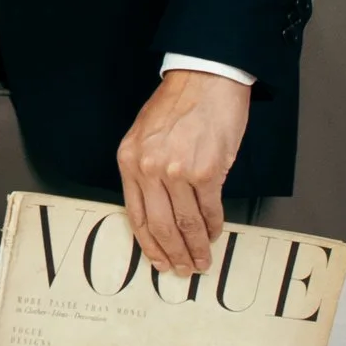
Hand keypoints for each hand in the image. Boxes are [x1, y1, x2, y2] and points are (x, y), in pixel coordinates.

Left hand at [116, 68, 250, 279]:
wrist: (206, 76)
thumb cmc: (179, 103)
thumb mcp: (147, 135)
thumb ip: (148, 170)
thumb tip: (162, 209)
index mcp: (129, 160)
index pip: (136, 215)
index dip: (149, 244)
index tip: (159, 260)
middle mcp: (148, 169)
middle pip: (160, 226)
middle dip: (173, 253)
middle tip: (184, 269)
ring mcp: (176, 171)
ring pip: (186, 223)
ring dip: (196, 246)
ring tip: (202, 259)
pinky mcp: (205, 171)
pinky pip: (209, 209)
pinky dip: (214, 225)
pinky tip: (215, 233)